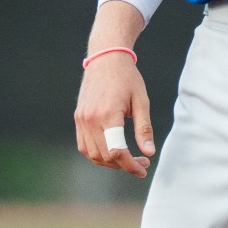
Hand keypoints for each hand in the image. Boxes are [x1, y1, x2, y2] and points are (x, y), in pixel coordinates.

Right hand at [75, 50, 154, 177]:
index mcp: (108, 114)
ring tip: (128, 159)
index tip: (143, 169)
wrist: (105, 58)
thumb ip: (144, 129)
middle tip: (142, 162)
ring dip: (110, 162)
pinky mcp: (78, 118)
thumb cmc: (127, 78)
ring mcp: (81, 119)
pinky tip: (112, 152)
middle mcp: (90, 119)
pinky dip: (97, 154)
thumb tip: (149, 152)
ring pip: (92, 154)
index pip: (117, 151)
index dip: (131, 165)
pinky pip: (84, 145)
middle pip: (105, 156)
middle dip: (124, 165)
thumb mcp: (141, 101)